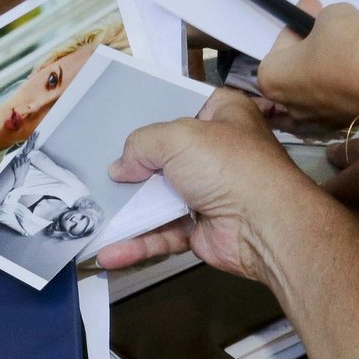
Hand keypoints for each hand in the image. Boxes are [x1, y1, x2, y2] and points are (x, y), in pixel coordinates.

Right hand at [96, 90, 319, 277]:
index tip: (119, 120)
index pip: (182, 106)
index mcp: (222, 114)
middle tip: (94, 170)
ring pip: (159, 199)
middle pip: (164, 155)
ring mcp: (208, 192)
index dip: (153, 113)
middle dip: (132, 166)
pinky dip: (138, 243)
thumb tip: (119, 168)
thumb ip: (141, 145)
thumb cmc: (229, 166)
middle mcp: (216, 152)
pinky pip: (163, 233)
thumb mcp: (178, 137)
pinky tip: (109, 252)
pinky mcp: (201, 228)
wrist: (267, 225)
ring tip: (91, 216)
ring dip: (128, 210)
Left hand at [257, 0, 358, 129]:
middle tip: (330, 33)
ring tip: (348, 53)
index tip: (315, 16)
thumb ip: (318, 16)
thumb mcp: (331, 14)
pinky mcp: (341, 128)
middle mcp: (288, 106)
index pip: (280, 45)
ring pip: (316, 90)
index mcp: (271, 78)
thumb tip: (318, 19)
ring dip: (326, 71)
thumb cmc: (348, 45)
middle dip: (310, 51)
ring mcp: (315, 122)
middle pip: (296, 71)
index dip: (299, 26)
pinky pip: (337, 102)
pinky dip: (344, 88)